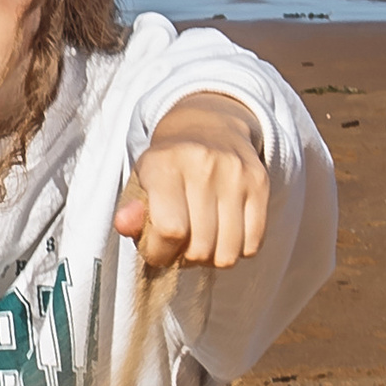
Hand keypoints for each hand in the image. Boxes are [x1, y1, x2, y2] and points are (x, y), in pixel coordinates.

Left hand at [114, 94, 270, 271]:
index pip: (169, 230)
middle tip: (180, 246)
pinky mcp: (260, 183)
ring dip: (212, 259)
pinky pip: (253, 244)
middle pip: (200, 247)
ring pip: (228, 253)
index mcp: (165, 164)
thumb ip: (130, 211)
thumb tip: (124, 225)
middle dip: (185, 258)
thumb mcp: (141, 182)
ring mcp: (236, 174)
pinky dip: (237, 250)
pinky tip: (223, 234)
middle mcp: (203, 166)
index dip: (160, 253)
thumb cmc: (168, 166)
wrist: (209, 126)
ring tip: (201, 241)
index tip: (157, 250)